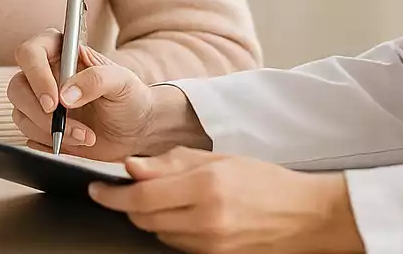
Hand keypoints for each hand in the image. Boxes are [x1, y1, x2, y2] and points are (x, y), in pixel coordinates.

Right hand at [8, 28, 198, 160]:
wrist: (136, 129)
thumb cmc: (130, 96)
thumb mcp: (122, 82)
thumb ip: (95, 80)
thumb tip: (66, 95)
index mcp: (61, 52)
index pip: (30, 52)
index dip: (36, 75)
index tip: (55, 100)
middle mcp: (45, 75)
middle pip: (17, 87)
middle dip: (38, 111)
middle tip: (62, 123)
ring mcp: (39, 103)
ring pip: (20, 114)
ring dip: (50, 131)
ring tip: (86, 136)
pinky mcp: (41, 128)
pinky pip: (29, 137)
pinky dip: (50, 144)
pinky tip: (78, 143)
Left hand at [90, 148, 363, 252]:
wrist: (305, 215)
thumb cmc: (265, 181)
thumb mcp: (218, 159)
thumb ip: (170, 163)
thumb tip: (132, 167)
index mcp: (206, 186)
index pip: (141, 196)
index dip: (112, 195)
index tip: (97, 189)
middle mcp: (206, 219)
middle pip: (143, 219)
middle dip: (128, 204)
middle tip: (125, 190)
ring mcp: (210, 244)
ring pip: (157, 233)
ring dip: (150, 217)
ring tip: (165, 198)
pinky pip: (177, 245)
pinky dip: (170, 230)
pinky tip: (183, 214)